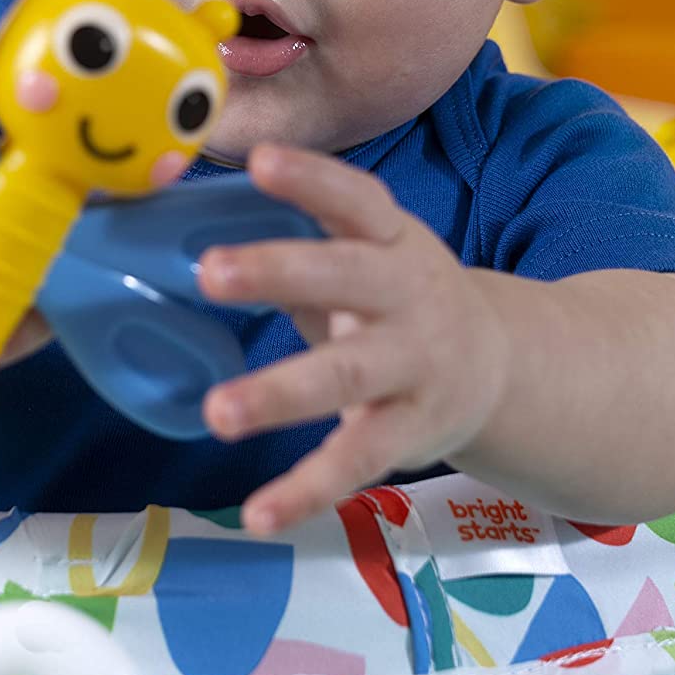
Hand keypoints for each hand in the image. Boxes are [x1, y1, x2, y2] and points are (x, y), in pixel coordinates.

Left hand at [197, 144, 509, 536]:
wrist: (502, 366)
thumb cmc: (396, 294)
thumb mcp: (364, 250)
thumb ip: (291, 232)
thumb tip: (172, 192)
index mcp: (391, 239)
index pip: (355, 198)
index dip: (311, 179)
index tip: (260, 160)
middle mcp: (408, 294)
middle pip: (344, 277)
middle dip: (278, 271)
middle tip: (209, 272)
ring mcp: (414, 365)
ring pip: (345, 377)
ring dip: (279, 394)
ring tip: (217, 412)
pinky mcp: (410, 432)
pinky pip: (355, 463)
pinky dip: (306, 491)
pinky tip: (257, 514)